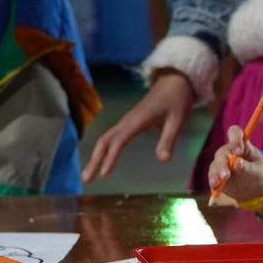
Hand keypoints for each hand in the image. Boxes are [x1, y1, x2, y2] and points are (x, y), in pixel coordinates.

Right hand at [81, 70, 195, 182]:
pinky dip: (103, 150)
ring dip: (95, 157)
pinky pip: (111, 138)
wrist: (175, 82)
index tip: (104, 175)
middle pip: (105, 141)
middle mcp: (127, 121)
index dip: (110, 158)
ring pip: (105, 139)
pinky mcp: (129, 123)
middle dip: (94, 160)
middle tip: (85, 180)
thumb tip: (163, 161)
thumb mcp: (177, 121)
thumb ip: (169, 140)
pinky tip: (101, 162)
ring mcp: (126, 121)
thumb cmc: (177, 101)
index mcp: (137, 120)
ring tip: (88, 175)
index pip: (119, 141)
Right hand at [207, 125, 262, 201]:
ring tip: (218, 183)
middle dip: (223, 164)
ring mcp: (222, 163)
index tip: (238, 151)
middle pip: (222, 153)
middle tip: (226, 175)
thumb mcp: (258, 171)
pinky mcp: (217, 174)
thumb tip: (237, 162)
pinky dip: (213, 181)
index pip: (235, 133)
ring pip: (215, 165)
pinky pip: (212, 176)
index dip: (235, 139)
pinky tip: (214, 188)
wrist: (256, 189)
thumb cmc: (260, 175)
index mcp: (243, 145)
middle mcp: (230, 151)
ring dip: (216, 174)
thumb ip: (248, 167)